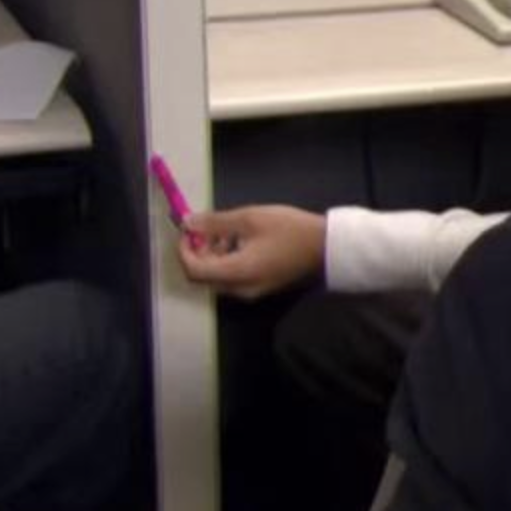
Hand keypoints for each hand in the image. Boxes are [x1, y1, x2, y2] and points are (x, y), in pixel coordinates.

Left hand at [176, 205, 326, 299]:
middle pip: (203, 276)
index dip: (184, 249)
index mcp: (236, 272)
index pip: (193, 270)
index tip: (189, 230)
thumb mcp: (250, 219)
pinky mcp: (261, 287)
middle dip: (198, 251)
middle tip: (207, 228)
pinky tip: (241, 241)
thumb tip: (187, 223)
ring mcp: (251, 291)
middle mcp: (240, 288)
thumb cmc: (290, 230)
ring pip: (218, 277)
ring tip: (226, 231)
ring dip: (213, 255)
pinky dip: (227, 260)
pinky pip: (233, 278)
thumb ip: (215, 222)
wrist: (326, 247)